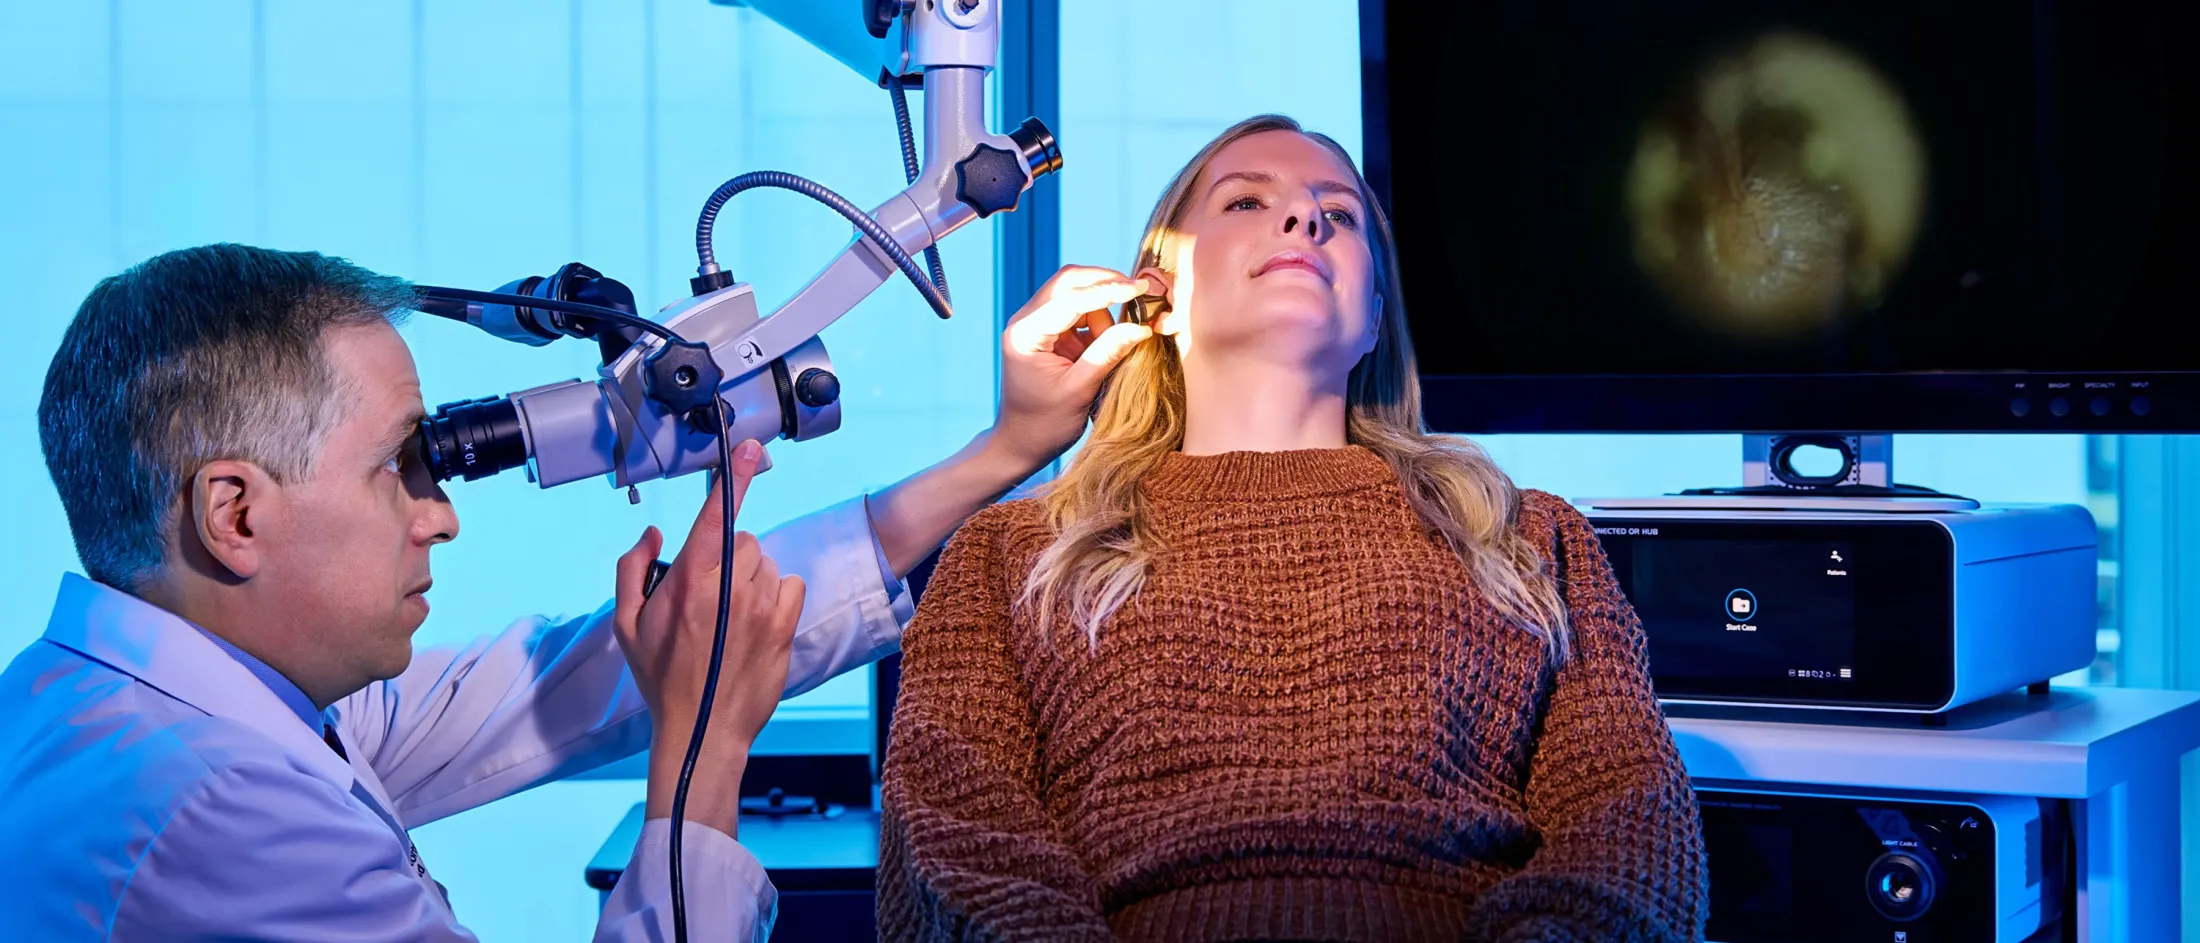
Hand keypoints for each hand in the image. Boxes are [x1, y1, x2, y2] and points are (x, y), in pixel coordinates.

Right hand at [613, 439, 805, 832]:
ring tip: (731, 617)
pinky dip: (776, 596)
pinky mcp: (785, 625)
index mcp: (688, 580)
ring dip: (752, 579)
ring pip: (766, 562)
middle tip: (709, 597)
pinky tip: (756, 624)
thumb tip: (654, 532)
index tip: (749, 446)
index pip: (714, 516)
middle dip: (728, 557)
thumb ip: (632, 569)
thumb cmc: (661, 677)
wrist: (703, 730)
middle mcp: (729, 586)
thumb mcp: (626, 624)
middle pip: (742, 540)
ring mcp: (761, 606)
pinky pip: (789, 584)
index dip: (733, 477)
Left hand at [992, 265, 1156, 469]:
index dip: (1107, 290)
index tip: (1140, 289)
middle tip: (1139, 294)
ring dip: (1104, 309)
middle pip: (1069, 282)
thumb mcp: (1080, 390)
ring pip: (1077, 294)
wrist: (1020, 443)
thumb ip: (1108, 354)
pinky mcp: (1049, 333)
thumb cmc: (1044, 425)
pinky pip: (1078, 312)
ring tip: (1112, 346)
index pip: (1070, 298)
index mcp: (1026, 334)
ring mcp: (1037, 324)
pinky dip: (1099, 321)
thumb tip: (1142, 327)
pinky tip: (1108, 342)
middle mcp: (1026, 321)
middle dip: (1105, 284)